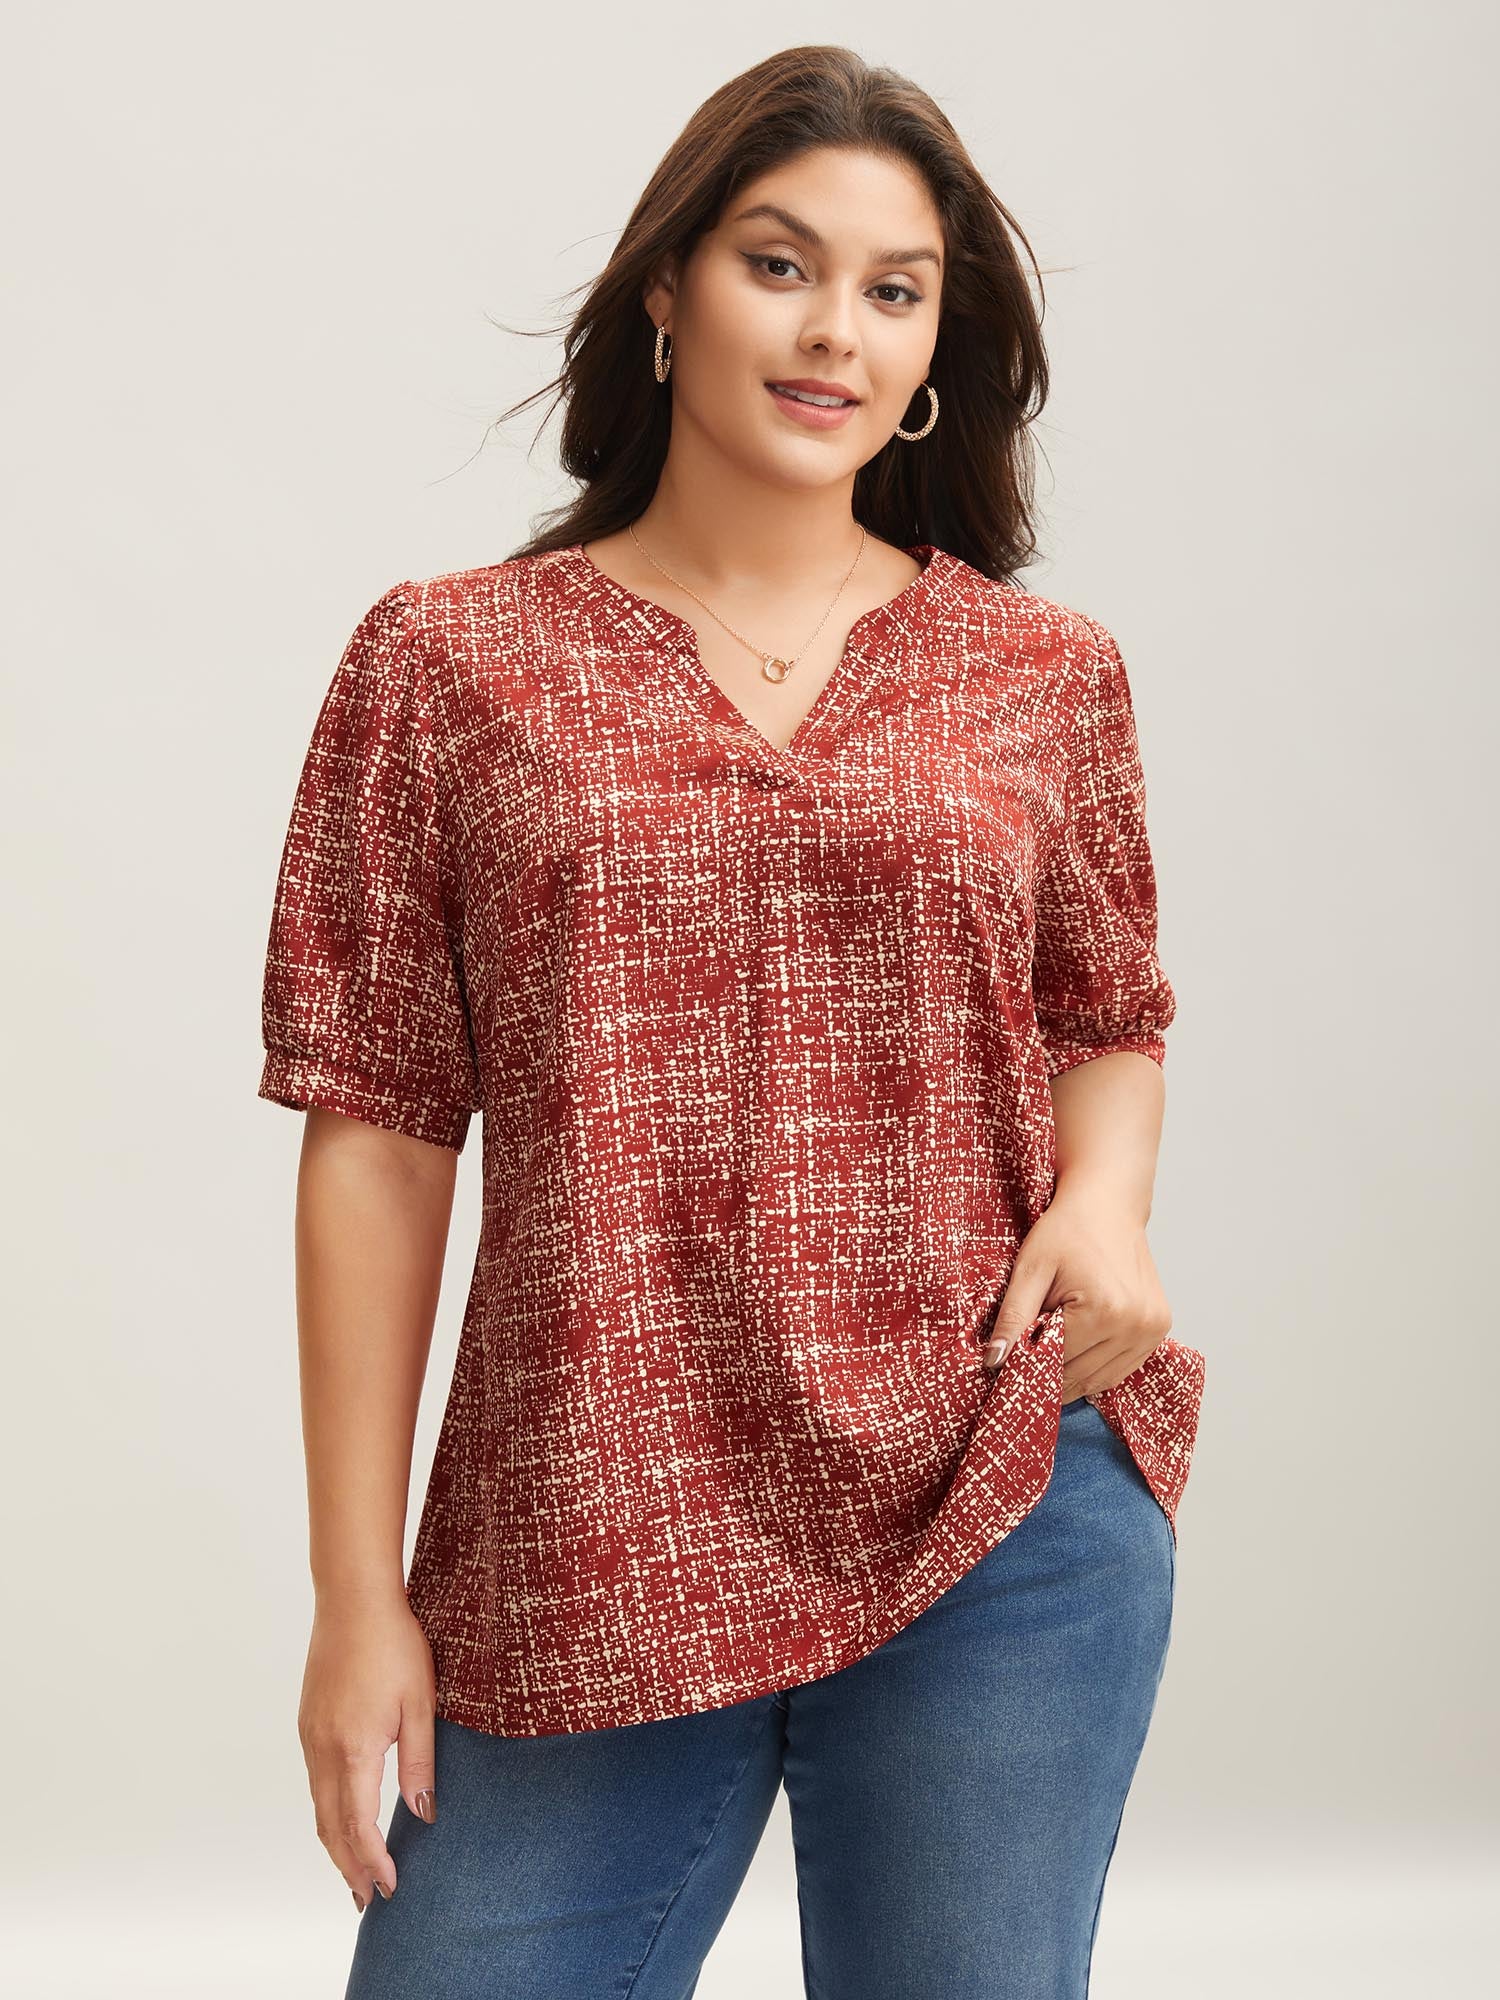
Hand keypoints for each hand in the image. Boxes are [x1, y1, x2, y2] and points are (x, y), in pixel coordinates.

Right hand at [299, 1592, 438, 1912]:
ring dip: (335, 1844)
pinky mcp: (308, 1722)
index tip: (389, 1887)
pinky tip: (343, 1817)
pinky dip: (328, 1812)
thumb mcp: (421, 1702)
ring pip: (318, 1807)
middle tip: (366, 1899)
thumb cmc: (394, 1644)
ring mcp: (310, 1736)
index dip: (372, 1861)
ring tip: (354, 1871)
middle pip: (330, 1827)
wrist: (352, 1599)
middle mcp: (323, 1749)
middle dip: (348, 1867)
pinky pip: (315, 1782)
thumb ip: (420, 1761)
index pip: (358, 1826)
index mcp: (353, 1749)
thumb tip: (423, 1812)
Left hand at [982, 1185, 1171, 1400]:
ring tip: (1051, 1349)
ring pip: (1100, 1379)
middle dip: (1048, 1370)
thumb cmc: (1067, 1231)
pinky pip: (1121, 1368)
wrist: (1107, 1205)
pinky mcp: (1158, 1329)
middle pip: (1078, 1374)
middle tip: (1026, 1353)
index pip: (1054, 1361)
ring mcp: (1152, 1329)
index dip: (1026, 1362)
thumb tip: (993, 1362)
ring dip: (1072, 1375)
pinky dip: (1095, 1368)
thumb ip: (1012, 1318)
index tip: (1008, 1358)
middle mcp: (1135, 1324)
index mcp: (1104, 1309)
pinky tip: (1077, 1349)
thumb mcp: (1031, 1269)